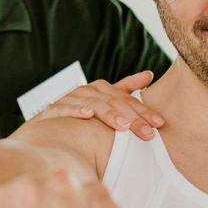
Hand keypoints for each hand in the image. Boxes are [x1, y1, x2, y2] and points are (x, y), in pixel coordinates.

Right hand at [31, 70, 165, 139]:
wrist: (47, 123)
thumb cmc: (81, 113)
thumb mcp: (104, 101)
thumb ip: (126, 89)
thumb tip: (149, 74)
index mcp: (101, 89)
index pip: (127, 99)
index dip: (144, 110)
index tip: (160, 123)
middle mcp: (87, 91)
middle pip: (114, 102)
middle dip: (133, 118)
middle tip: (148, 133)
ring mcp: (70, 99)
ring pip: (93, 104)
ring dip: (108, 114)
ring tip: (123, 126)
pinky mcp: (53, 110)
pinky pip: (65, 108)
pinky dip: (76, 110)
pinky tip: (88, 115)